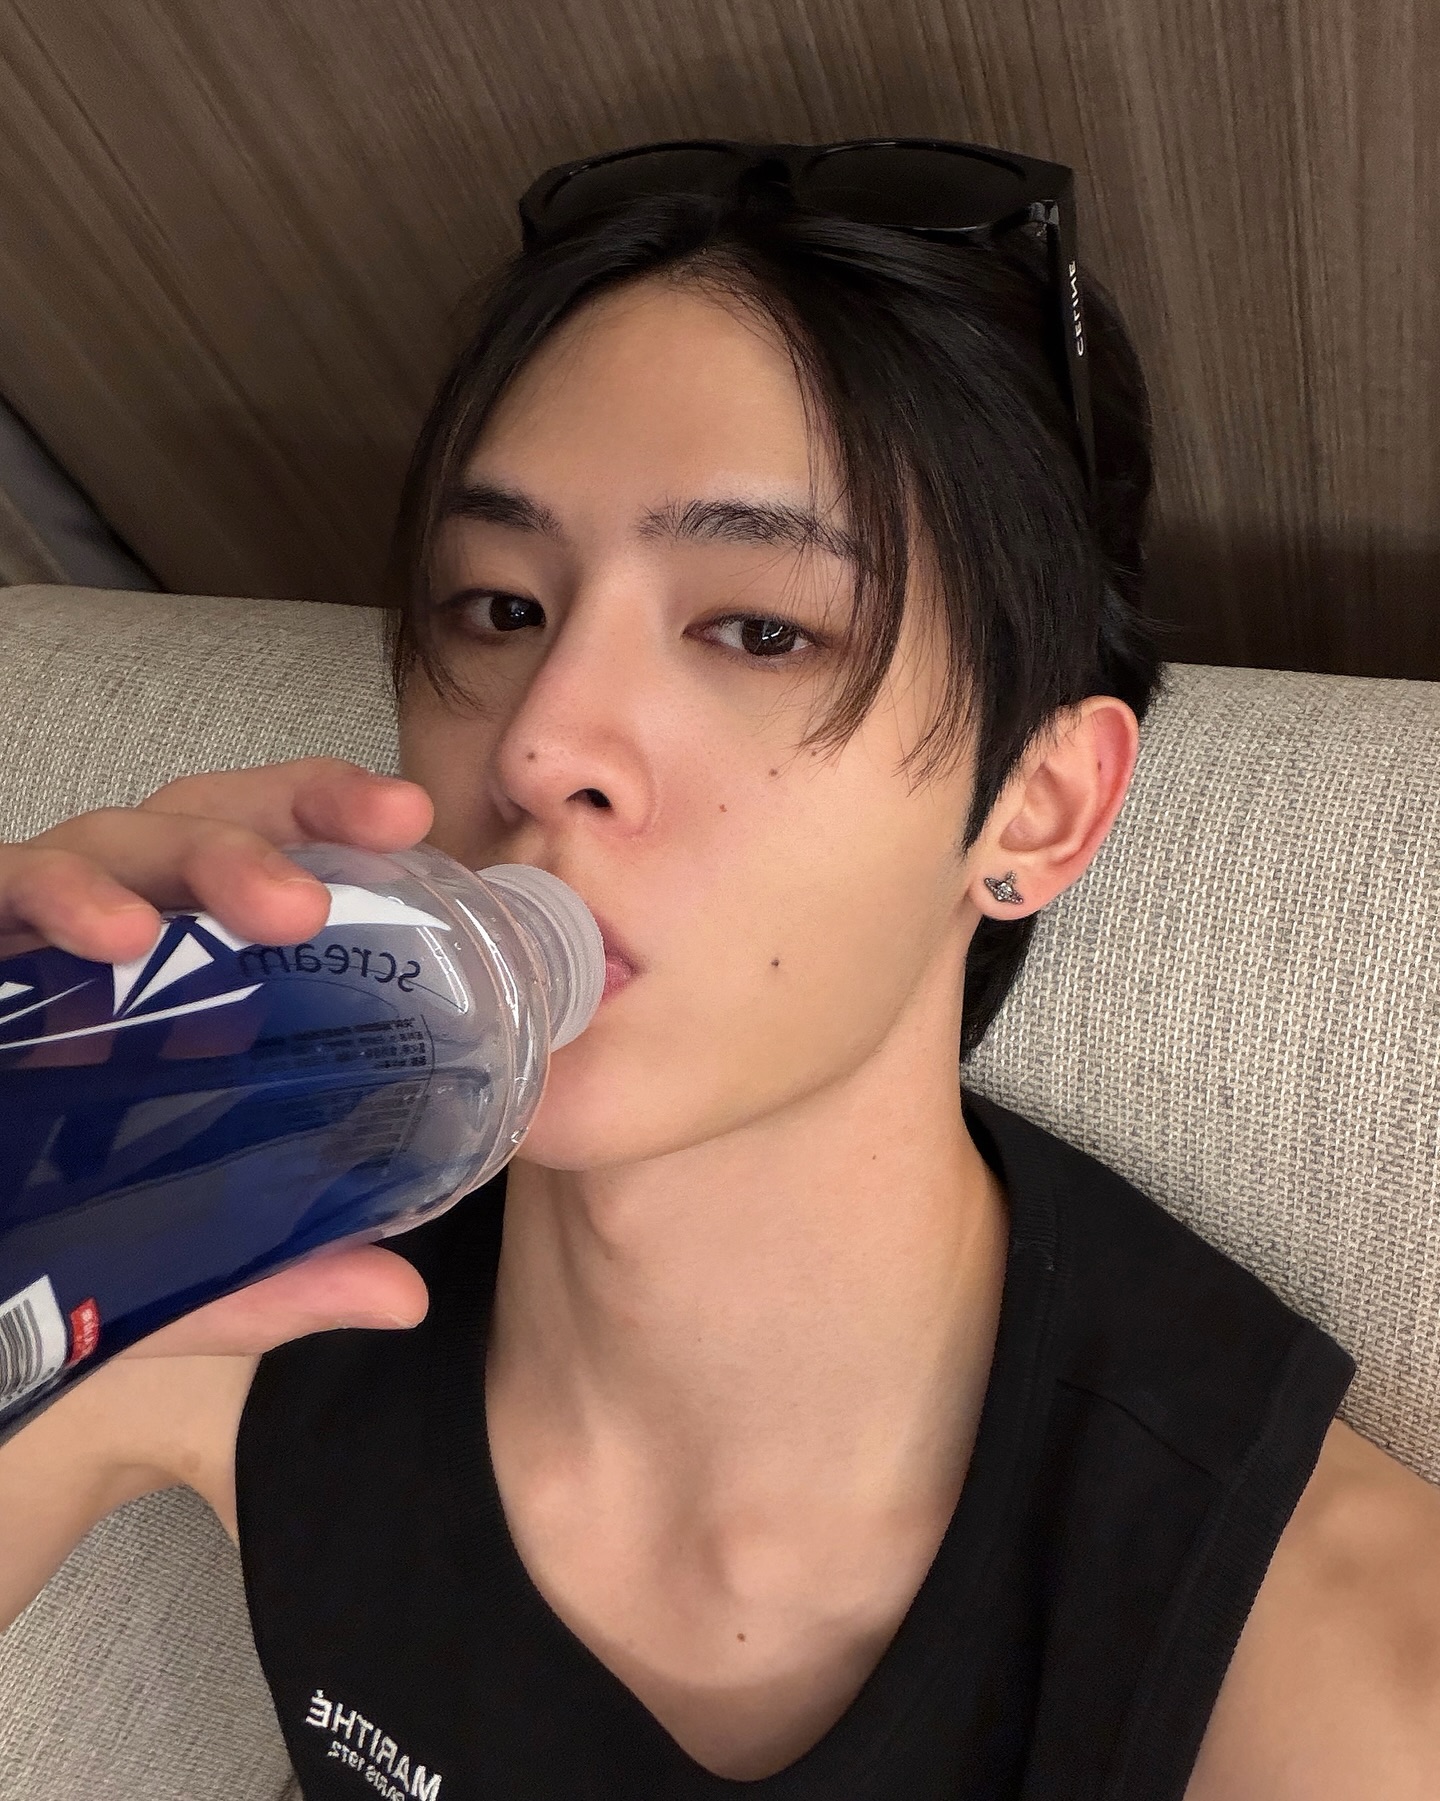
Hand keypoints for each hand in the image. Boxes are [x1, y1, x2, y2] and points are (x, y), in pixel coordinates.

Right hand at [0, 756, 436, 1353]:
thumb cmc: (41, 1222)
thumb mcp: (171, 1260)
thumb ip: (279, 1269)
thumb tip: (403, 1299)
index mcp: (187, 973)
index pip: (269, 856)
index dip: (335, 819)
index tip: (411, 817)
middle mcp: (114, 931)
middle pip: (206, 821)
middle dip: (287, 821)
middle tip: (355, 864)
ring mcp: (30, 932)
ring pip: (114, 837)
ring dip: (199, 858)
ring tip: (276, 910)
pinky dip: (59, 895)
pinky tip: (112, 935)